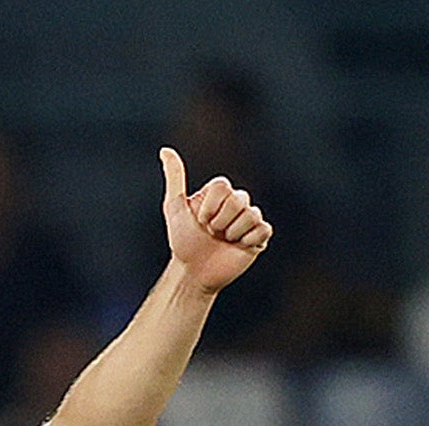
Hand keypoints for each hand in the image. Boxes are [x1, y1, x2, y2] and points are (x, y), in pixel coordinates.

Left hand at [160, 148, 270, 293]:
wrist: (193, 272)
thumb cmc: (183, 241)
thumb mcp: (174, 207)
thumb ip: (175, 178)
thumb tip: (165, 150)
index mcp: (219, 194)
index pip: (223, 186)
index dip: (210, 207)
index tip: (200, 221)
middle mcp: (236, 203)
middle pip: (239, 199)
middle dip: (220, 221)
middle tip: (212, 234)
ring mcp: (249, 220)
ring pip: (251, 215)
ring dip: (232, 233)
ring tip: (223, 241)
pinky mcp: (259, 237)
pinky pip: (263, 229)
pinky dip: (249, 239)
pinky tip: (238, 247)